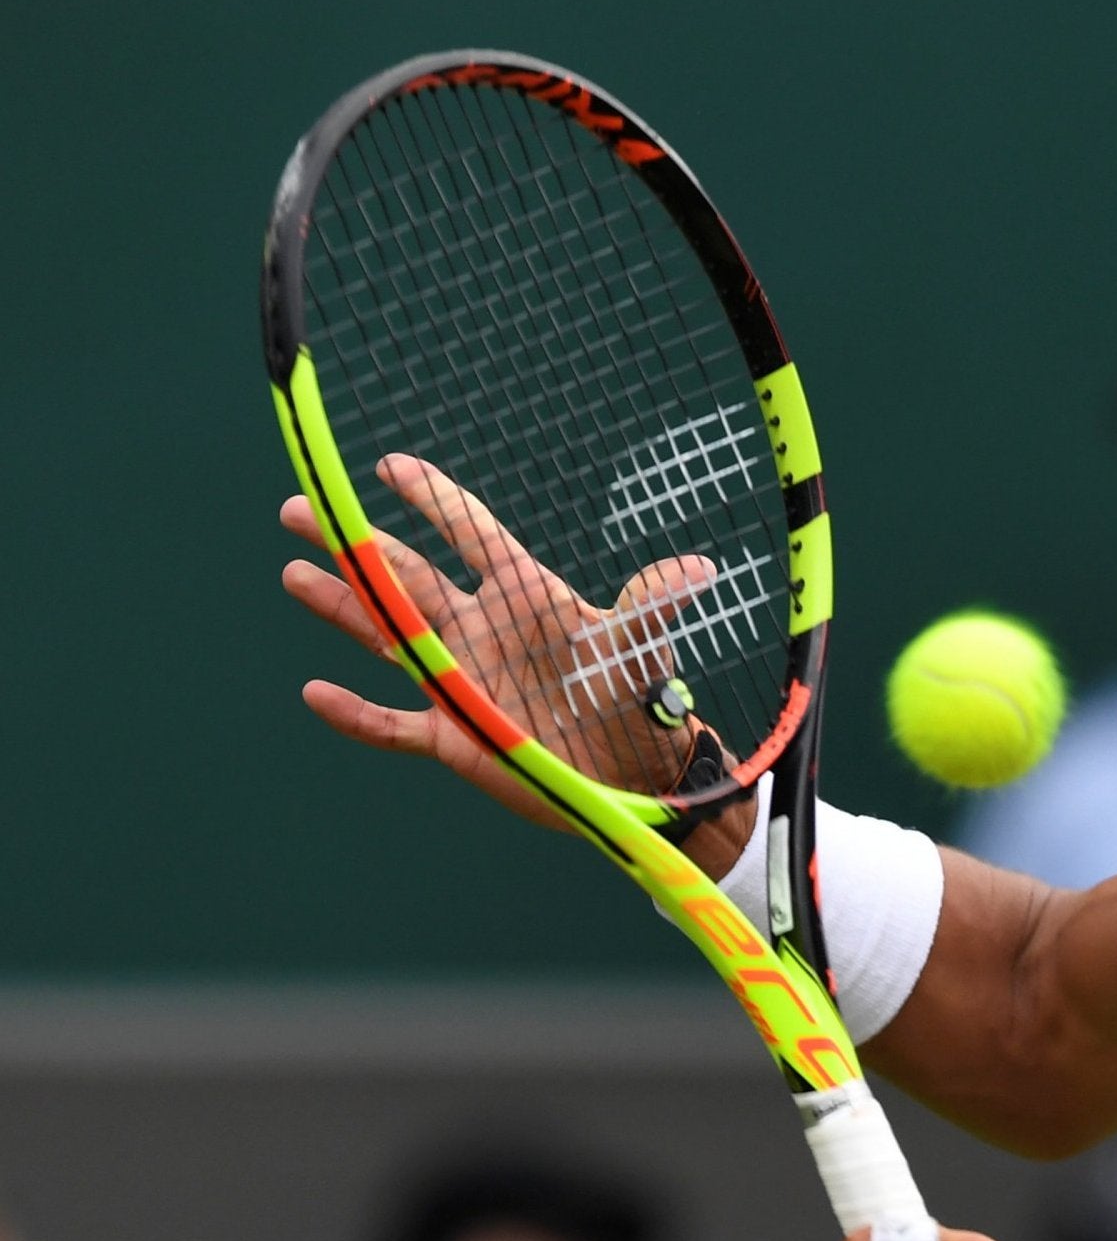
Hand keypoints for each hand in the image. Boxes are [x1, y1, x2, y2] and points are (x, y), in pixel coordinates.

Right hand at [281, 454, 723, 820]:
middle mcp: (482, 629)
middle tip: (300, 508)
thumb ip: (650, 607)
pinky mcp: (454, 736)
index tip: (389, 466)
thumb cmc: (638, 699)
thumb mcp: (638, 648)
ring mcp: (462, 680)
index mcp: (524, 595)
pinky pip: (391, 724)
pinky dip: (355, 715)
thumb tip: (698, 571)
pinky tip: (315, 692)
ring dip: (342, 607)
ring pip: (387, 636)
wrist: (633, 774)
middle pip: (407, 576)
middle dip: (355, 543)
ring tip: (293, 571)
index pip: (470, 533)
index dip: (433, 499)